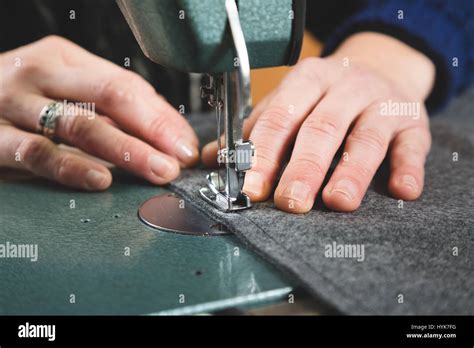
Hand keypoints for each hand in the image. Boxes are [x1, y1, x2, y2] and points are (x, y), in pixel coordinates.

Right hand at [0, 36, 198, 189]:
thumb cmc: (21, 101)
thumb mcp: (67, 92)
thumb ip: (114, 110)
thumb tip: (171, 136)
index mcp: (64, 60)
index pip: (126, 86)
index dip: (161, 118)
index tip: (185, 147)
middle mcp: (40, 75)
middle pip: (110, 97)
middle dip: (152, 132)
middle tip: (177, 160)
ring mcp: (14, 104)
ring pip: (79, 125)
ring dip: (125, 151)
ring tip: (154, 170)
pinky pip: (37, 152)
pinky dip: (72, 167)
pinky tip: (99, 178)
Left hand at [203, 32, 434, 212]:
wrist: (381, 71)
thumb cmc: (326, 97)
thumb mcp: (290, 103)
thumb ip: (256, 130)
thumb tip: (213, 159)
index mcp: (308, 81)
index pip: (281, 117)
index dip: (264, 152)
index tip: (251, 188)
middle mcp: (346, 88)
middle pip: (321, 128)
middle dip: (303, 168)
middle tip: (289, 202)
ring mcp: (383, 103)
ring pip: (366, 137)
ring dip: (352, 172)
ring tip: (337, 202)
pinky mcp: (414, 123)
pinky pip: (412, 146)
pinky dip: (408, 168)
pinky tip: (403, 191)